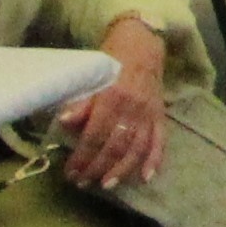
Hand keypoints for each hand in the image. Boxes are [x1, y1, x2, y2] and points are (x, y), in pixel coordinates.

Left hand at [56, 33, 167, 187]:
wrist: (143, 43)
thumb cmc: (112, 59)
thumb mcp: (92, 75)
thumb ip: (82, 101)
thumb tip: (64, 122)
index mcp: (113, 97)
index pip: (95, 135)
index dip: (82, 156)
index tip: (70, 172)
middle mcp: (133, 108)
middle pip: (115, 146)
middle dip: (98, 167)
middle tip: (82, 182)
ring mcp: (149, 114)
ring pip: (137, 148)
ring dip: (122, 169)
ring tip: (107, 184)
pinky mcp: (160, 116)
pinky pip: (160, 141)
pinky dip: (155, 161)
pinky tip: (146, 177)